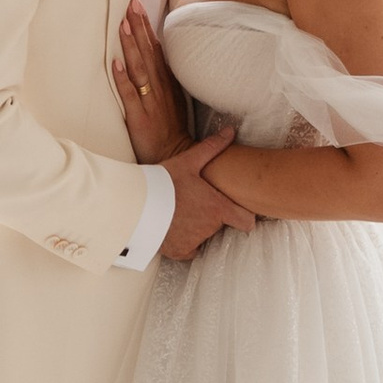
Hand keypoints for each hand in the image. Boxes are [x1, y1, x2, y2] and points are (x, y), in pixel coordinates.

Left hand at [110, 0, 186, 162]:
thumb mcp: (172, 100)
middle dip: (139, 27)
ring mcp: (150, 103)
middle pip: (148, 52)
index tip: (138, 5)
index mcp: (167, 83)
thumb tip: (152, 57)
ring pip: (139, 69)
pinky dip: (122, 79)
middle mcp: (160, 89)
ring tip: (123, 24)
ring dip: (131, 46)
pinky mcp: (140, 118)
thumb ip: (163, 80)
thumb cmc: (171, 130)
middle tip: (131, 3)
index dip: (146, 26)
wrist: (176, 157)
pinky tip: (114, 63)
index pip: (156, 48)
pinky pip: (129, 96)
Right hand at [160, 130, 253, 262]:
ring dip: (197, 227)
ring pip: (203, 235)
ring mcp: (194, 242)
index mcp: (217, 208)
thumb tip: (231, 131)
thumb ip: (212, 148)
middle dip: (211, 215)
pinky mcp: (179, 251)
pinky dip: (184, 241)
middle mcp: (209, 229)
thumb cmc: (163, 182)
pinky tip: (174, 226)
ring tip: (181, 211)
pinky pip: (189, 249)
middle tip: (195, 202)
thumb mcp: (188, 161)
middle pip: (219, 225)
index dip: (243, 216)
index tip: (236, 211)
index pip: (246, 222)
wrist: (136, 204)